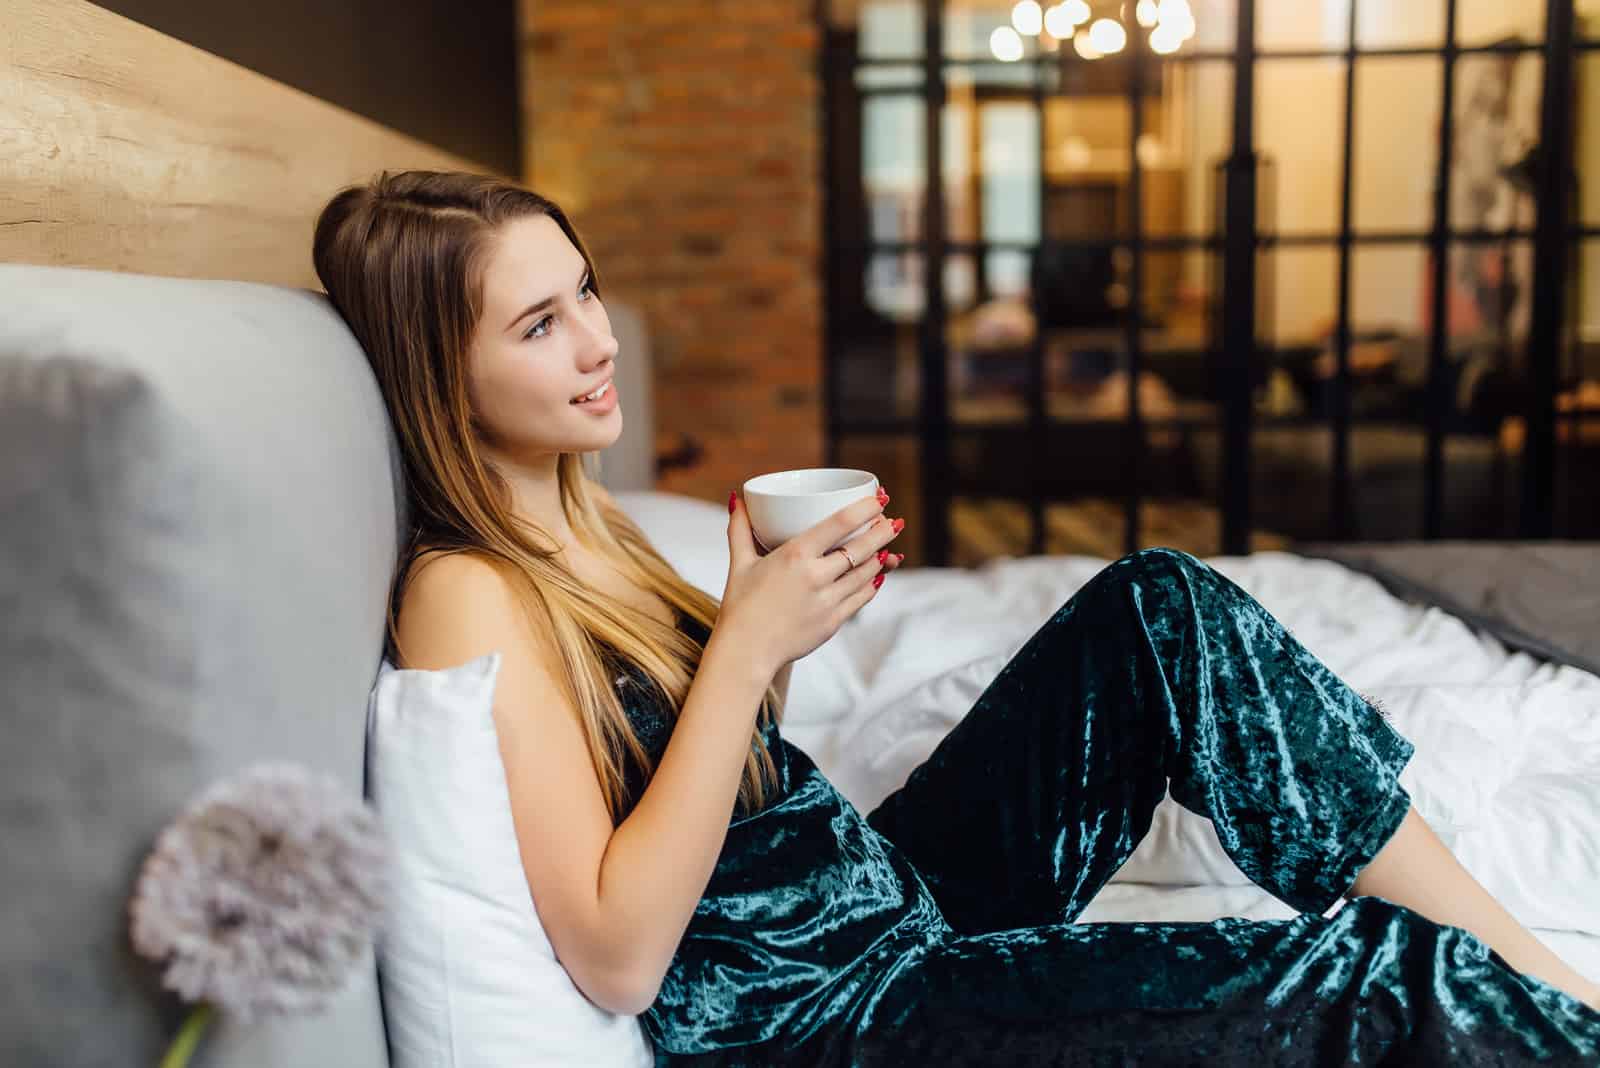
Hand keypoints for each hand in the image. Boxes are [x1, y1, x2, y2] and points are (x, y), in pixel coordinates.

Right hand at [719, 488, 905, 675]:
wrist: (746, 651)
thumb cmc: (740, 606)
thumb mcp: (740, 563)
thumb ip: (740, 529)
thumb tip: (738, 499)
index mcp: (795, 555)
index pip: (840, 523)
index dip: (866, 509)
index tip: (880, 500)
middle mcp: (815, 576)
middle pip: (862, 547)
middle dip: (883, 532)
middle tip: (893, 522)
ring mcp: (828, 600)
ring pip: (866, 572)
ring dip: (881, 557)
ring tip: (887, 547)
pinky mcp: (833, 621)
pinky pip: (862, 597)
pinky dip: (872, 583)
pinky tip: (877, 575)